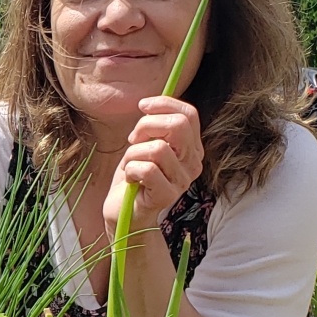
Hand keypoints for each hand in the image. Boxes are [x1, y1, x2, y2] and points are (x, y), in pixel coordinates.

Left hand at [104, 96, 203, 230]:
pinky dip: (131, 170)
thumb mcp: (143, 145)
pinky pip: (147, 169)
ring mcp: (182, 180)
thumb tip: (148, 107)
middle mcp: (193, 163)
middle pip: (178, 126)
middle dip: (147, 125)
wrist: (124, 212)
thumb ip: (153, 128)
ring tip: (131, 165)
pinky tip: (131, 179)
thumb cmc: (134, 176)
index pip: (189, 114)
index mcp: (191, 148)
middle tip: (133, 139)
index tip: (142, 106)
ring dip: (133, 153)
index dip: (164, 104)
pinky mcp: (168, 195)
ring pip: (157, 148)